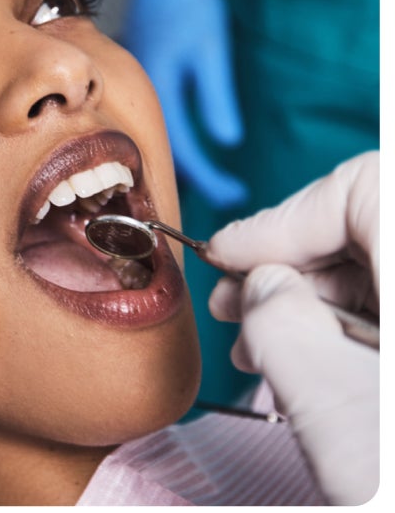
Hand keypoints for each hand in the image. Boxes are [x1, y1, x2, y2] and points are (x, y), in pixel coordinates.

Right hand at [122, 0, 244, 207]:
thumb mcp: (210, 48)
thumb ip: (215, 97)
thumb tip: (226, 142)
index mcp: (155, 89)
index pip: (182, 150)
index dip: (209, 177)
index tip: (231, 193)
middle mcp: (135, 90)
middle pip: (160, 149)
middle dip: (191, 177)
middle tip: (222, 192)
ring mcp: (128, 80)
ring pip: (149, 133)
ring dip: (176, 157)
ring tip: (203, 176)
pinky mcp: (130, 70)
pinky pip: (145, 113)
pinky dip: (164, 132)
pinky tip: (178, 138)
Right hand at [206, 151, 378, 504]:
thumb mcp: (341, 416)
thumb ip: (283, 329)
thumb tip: (260, 287)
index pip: (365, 189)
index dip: (284, 216)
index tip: (227, 254)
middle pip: (370, 226)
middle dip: (290, 262)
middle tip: (231, 301)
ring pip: (383, 269)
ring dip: (314, 296)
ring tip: (256, 340)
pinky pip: (393, 309)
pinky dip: (348, 326)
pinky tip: (306, 360)